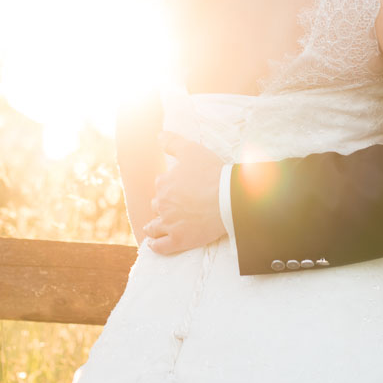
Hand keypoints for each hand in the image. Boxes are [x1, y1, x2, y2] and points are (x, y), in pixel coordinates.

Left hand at [143, 133, 225, 253]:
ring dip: (153, 226)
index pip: (160, 185)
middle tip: (173, 207)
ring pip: (154, 227)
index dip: (169, 186)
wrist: (229, 199)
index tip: (178, 188)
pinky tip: (154, 244)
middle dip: (162, 206)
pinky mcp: (179, 240)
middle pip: (157, 205)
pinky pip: (161, 246)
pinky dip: (156, 246)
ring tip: (154, 228)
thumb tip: (158, 136)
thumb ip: (173, 142)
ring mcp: (170, 224)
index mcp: (163, 184)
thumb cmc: (212, 174)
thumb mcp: (192, 150)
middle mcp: (162, 204)